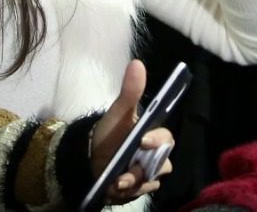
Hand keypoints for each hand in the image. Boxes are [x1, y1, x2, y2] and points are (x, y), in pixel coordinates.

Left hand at [90, 60, 174, 204]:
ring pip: (151, 180)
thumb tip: (137, 63)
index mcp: (153, 135)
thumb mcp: (119, 112)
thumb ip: (130, 91)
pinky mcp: (139, 188)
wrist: (90, 157)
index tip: (142, 141)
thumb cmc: (110, 132)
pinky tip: (114, 187)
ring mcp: (148, 173)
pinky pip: (140, 192)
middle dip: (145, 168)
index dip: (156, 140)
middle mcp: (155, 155)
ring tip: (117, 181)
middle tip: (129, 169)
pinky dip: (128, 191)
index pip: (165, 138)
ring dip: (134, 181)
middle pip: (163, 164)